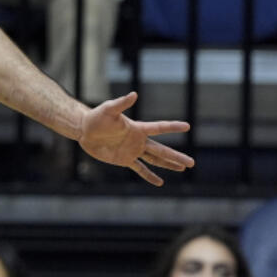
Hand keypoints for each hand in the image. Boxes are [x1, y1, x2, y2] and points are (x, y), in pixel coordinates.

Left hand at [77, 91, 194, 184]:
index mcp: (138, 128)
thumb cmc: (96, 117)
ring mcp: (133, 151)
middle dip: (176, 156)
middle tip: (192, 163)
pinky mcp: (124, 159)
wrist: (85, 129)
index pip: (159, 128)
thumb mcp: (109, 109)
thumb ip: (122, 103)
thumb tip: (134, 94)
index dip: (172, 127)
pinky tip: (159, 182)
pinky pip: (140, 169)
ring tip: (182, 168)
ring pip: (154, 160)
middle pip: (161, 150)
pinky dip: (149, 176)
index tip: (187, 126)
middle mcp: (138, 140)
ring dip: (168, 164)